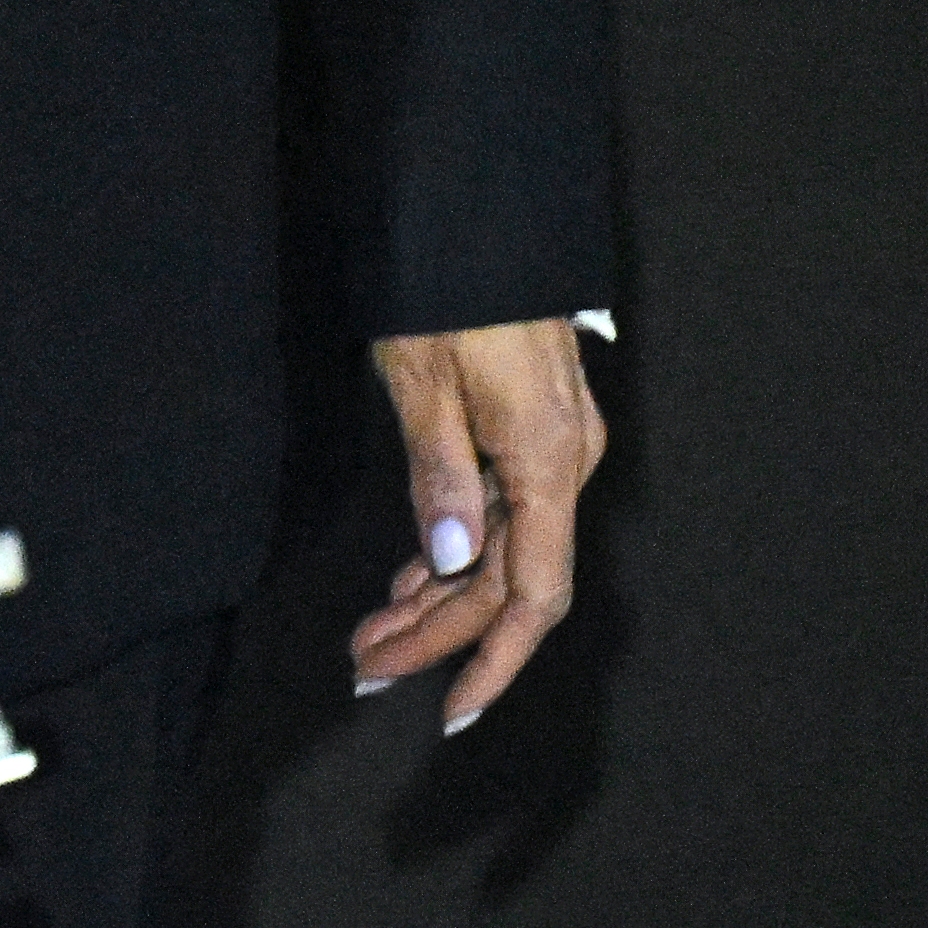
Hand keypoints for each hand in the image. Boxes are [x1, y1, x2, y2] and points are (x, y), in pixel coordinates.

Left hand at [350, 317, 605, 733]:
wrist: (477, 214)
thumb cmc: (446, 289)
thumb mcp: (425, 380)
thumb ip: (440, 474)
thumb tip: (449, 560)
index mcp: (547, 463)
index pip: (531, 595)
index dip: (490, 659)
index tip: (450, 713)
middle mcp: (564, 463)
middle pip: (507, 582)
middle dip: (438, 635)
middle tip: (363, 671)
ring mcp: (552, 445)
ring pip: (501, 550)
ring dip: (437, 598)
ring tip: (371, 638)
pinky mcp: (532, 427)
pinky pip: (500, 513)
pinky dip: (452, 550)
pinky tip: (412, 577)